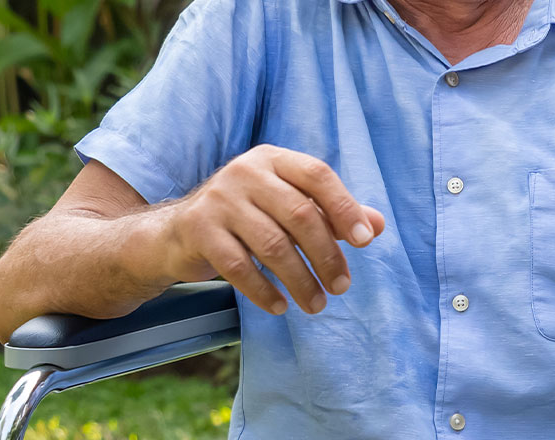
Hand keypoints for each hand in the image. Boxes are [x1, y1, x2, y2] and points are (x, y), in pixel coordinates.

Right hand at [155, 144, 385, 314]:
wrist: (176, 233)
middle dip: (326, 255)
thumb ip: (331, 214)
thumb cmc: (246, 218)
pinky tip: (279, 307)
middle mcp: (245, 172)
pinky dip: (263, 290)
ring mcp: (219, 200)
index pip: (317, 174)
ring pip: (272, 244)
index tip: (366, 242)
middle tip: (341, 286)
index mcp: (272, 160)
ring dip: (300, 280)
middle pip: (299, 214)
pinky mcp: (198, 230)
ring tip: (316, 304)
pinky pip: (239, 266)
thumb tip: (379, 226)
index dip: (345, 207)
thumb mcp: (287, 207)